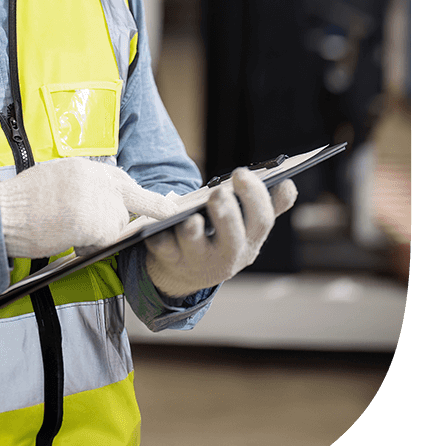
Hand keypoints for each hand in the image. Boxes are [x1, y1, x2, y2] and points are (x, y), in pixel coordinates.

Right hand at [0, 157, 181, 259]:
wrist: (2, 214)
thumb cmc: (17, 205)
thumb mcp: (51, 180)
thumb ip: (77, 185)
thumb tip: (92, 197)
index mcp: (81, 166)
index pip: (117, 177)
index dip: (131, 191)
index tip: (148, 197)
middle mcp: (92, 177)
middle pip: (131, 195)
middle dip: (150, 206)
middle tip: (170, 210)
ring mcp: (95, 198)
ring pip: (117, 222)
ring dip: (103, 234)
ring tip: (72, 235)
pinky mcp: (93, 220)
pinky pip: (106, 239)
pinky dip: (93, 246)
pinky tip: (73, 243)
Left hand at [144, 168, 297, 297]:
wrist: (186, 273)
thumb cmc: (221, 238)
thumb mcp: (246, 229)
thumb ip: (268, 206)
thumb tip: (289, 184)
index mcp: (249, 242)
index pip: (261, 221)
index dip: (255, 197)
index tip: (242, 173)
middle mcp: (227, 256)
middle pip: (232, 239)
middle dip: (227, 216)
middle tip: (219, 193)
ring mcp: (197, 260)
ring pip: (195, 247)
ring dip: (193, 232)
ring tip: (191, 218)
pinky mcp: (170, 260)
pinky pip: (163, 250)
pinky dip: (159, 239)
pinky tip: (157, 228)